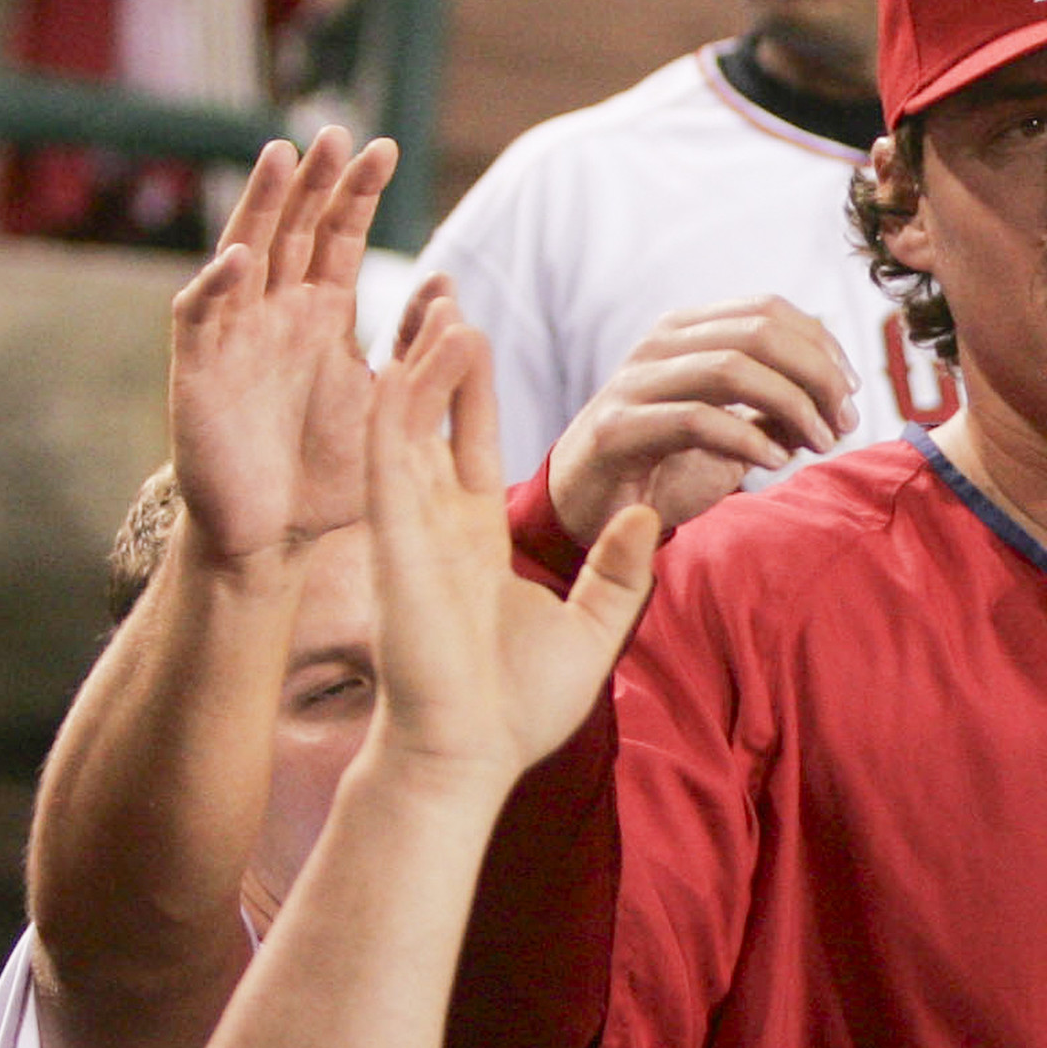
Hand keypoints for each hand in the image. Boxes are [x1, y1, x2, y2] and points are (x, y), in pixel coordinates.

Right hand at [168, 133, 398, 564]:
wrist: (274, 539)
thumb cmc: (328, 475)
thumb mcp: (388, 404)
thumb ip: (417, 352)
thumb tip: (449, 289)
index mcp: (320, 316)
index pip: (338, 238)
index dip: (355, 194)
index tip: (385, 148)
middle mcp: (275, 314)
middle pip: (293, 230)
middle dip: (313, 182)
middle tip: (337, 133)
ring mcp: (234, 337)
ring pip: (244, 254)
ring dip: (261, 207)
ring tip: (281, 158)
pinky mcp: (199, 372)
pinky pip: (202, 317)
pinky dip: (218, 285)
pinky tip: (241, 257)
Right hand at [361, 299, 657, 784]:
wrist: (471, 756)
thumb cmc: (518, 708)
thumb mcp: (593, 627)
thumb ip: (621, 570)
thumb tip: (650, 511)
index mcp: (473, 536)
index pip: (476, 440)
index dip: (476, 388)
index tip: (486, 334)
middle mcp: (436, 519)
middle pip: (433, 415)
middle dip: (437, 355)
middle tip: (449, 292)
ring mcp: (412, 524)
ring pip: (408, 418)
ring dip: (423, 359)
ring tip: (446, 300)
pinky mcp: (396, 536)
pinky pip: (396, 450)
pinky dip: (412, 397)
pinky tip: (431, 351)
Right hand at [547, 295, 856, 546]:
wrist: (590, 511)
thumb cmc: (663, 465)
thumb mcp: (732, 432)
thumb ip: (775, 411)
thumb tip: (835, 403)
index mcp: (687, 331)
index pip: (769, 309)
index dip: (822, 345)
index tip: (850, 391)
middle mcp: (660, 345)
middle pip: (760, 332)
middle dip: (817, 375)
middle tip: (844, 421)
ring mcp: (636, 382)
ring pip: (732, 367)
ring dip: (793, 406)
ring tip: (820, 442)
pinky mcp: (619, 429)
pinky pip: (697, 419)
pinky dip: (749, 438)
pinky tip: (775, 461)